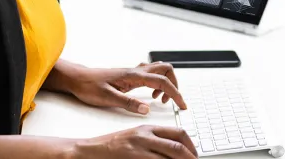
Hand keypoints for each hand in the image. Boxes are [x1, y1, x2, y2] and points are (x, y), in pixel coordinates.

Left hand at [67, 62, 187, 114]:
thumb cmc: (89, 86)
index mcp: (133, 76)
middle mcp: (136, 71)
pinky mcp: (130, 76)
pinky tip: (150, 95)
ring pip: (160, 70)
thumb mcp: (107, 98)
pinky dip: (157, 83)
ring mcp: (134, 72)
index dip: (175, 93)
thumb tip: (146, 109)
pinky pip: (151, 74)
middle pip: (166, 70)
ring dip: (166, 83)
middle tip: (172, 101)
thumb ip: (128, 103)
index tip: (181, 105)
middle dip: (174, 84)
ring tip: (159, 99)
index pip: (162, 82)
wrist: (77, 79)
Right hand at [73, 125, 197, 158]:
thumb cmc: (112, 146)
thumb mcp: (136, 137)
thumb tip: (175, 150)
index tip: (195, 154)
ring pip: (169, 157)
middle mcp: (145, 136)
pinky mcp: (133, 158)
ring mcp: (139, 149)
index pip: (178, 133)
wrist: (90, 150)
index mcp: (148, 128)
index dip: (191, 145)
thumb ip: (154, 140)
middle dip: (191, 157)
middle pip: (177, 146)